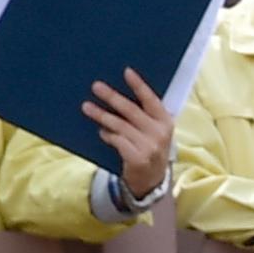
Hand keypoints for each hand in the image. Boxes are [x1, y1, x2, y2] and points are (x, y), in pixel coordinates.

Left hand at [83, 69, 174, 198]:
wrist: (152, 180)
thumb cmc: (150, 148)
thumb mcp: (155, 131)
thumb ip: (144, 116)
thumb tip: (117, 95)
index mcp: (166, 121)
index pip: (151, 99)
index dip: (139, 85)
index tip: (126, 71)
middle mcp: (160, 133)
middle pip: (132, 110)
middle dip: (112, 97)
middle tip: (96, 86)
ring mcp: (149, 147)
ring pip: (120, 126)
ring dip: (102, 115)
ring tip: (87, 107)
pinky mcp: (137, 159)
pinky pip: (117, 141)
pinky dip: (108, 135)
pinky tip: (101, 131)